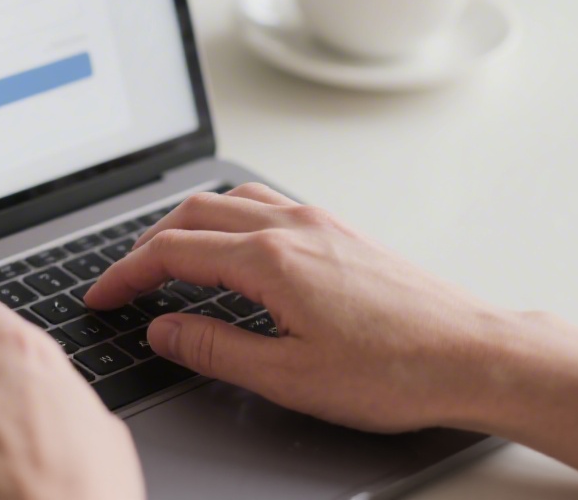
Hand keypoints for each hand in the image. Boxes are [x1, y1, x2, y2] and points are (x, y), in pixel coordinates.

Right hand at [84, 183, 512, 432]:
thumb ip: (215, 348)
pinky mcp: (341, 231)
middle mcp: (292, 226)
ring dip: (187, 223)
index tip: (103, 296)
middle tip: (125, 280)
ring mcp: (319, 222)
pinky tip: (234, 246)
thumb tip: (165, 330)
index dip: (127, 274)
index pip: (173, 252)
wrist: (474, 354)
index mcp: (271, 259)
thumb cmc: (395, 369)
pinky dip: (228, 218)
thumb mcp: (288, 377)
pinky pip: (266, 204)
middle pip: (193, 214)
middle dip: (147, 244)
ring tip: (168, 257)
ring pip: (230, 200)